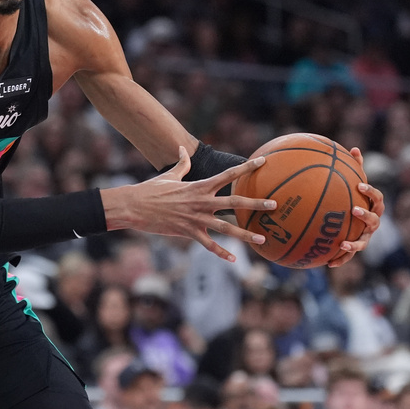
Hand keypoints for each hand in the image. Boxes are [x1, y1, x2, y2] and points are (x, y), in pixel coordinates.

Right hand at [104, 147, 276, 262]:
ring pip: (226, 227)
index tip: (263, 161)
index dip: (247, 167)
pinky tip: (234, 259)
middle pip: (234, 201)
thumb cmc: (150, 190)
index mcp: (199, 186)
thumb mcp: (168, 175)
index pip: (228, 175)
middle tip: (275, 204)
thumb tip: (182, 149)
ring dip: (246, 233)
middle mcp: (201, 202)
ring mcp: (195, 218)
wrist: (134, 206)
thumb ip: (181, 164)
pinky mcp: (188, 232)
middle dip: (256, 203)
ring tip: (263, 238)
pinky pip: (209, 245)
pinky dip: (221, 253)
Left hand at [326, 147, 383, 267]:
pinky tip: (328, 264)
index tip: (359, 185)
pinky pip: (348, 256)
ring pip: (363, 242)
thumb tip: (353, 147)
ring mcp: (365, 237)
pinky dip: (340, 259)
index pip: (377, 198)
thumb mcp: (352, 184)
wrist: (353, 221)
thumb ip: (354, 168)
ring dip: (354, 244)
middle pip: (374, 220)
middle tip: (354, 210)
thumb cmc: (353, 198)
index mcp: (373, 206)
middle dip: (366, 215)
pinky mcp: (355, 248)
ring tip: (343, 244)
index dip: (370, 191)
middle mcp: (372, 223)